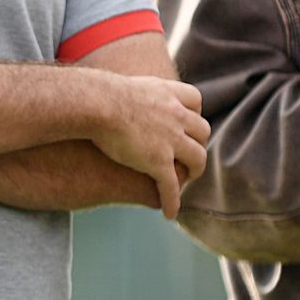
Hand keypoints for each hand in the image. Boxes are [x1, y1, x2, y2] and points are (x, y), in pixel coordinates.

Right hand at [89, 72, 210, 217]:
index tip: (185, 123)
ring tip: (187, 179)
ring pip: (197, 158)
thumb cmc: (101, 96)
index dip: (192, 113)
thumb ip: (135, 93)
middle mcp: (176, 116)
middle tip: (189, 154)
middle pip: (201, 130)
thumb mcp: (127, 86)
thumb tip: (118, 96)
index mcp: (169, 94)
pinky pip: (172, 186)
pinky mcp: (159, 162)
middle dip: (197, 143)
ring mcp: (171, 140)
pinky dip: (173, 201)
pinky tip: (169, 213)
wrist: (98, 104)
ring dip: (194, 170)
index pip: (195, 101)